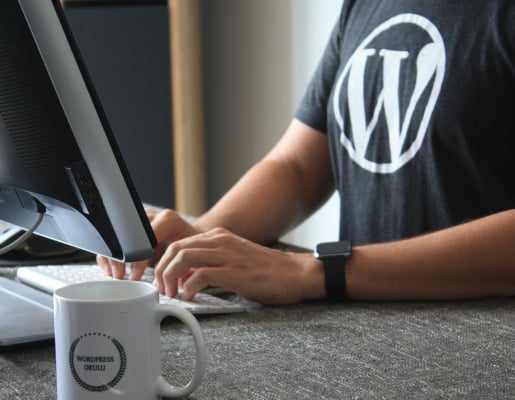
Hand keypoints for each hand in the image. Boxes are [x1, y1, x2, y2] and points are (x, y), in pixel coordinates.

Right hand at [97, 208, 199, 279]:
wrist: (194, 240)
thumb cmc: (194, 249)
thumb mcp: (191, 256)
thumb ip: (180, 265)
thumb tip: (169, 283)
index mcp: (168, 220)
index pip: (145, 238)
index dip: (138, 259)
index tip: (135, 275)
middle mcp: (153, 216)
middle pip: (127, 233)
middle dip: (120, 257)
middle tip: (120, 275)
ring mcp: (141, 219)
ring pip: (117, 234)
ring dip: (112, 256)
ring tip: (115, 273)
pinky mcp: (133, 226)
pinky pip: (115, 238)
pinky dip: (111, 254)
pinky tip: (111, 268)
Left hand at [153, 228, 324, 304]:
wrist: (295, 273)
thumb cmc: (266, 271)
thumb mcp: (233, 259)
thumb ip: (209, 264)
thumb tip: (184, 278)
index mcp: (218, 237)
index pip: (178, 243)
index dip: (164, 262)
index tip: (161, 280)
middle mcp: (220, 241)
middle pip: (175, 248)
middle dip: (162, 270)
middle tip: (163, 289)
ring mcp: (227, 254)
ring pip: (182, 258)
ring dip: (170, 278)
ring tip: (173, 294)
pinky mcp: (234, 272)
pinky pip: (200, 275)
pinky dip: (189, 288)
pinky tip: (191, 297)